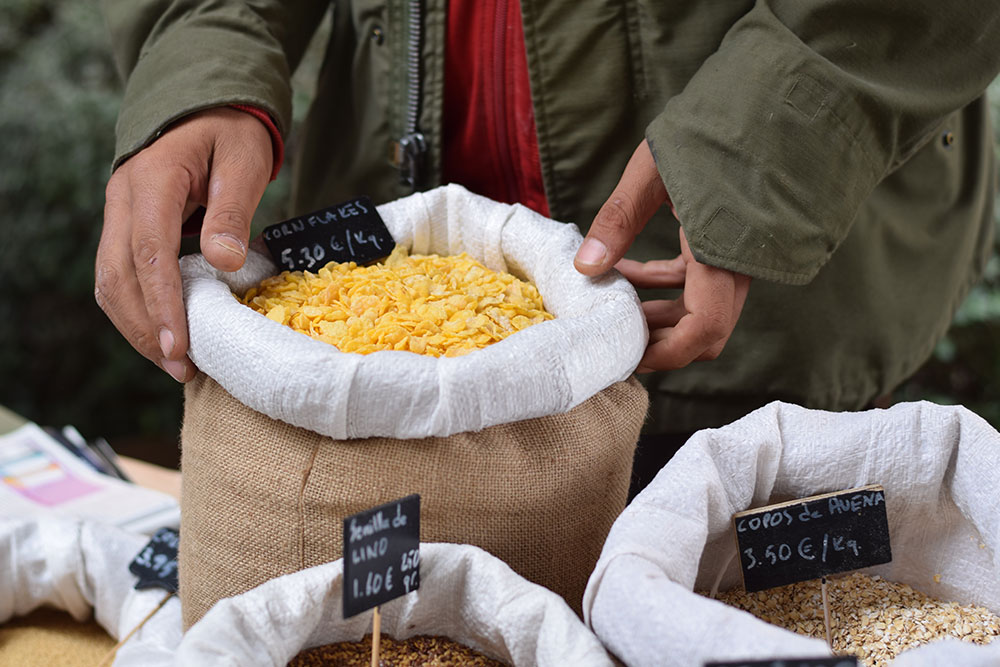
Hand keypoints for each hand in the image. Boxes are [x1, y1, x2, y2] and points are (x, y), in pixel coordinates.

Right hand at [96, 107, 272, 381]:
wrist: (206, 104)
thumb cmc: (231, 130)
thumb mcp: (243, 160)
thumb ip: (232, 209)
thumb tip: (223, 262)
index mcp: (153, 180)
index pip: (149, 253)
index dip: (162, 304)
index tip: (178, 346)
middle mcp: (124, 199)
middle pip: (118, 275)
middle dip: (145, 327)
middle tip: (180, 368)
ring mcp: (120, 213)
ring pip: (111, 281)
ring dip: (137, 326)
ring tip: (175, 363)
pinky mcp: (128, 227)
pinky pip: (121, 274)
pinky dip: (139, 309)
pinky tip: (166, 334)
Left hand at [573, 140, 750, 370]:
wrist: (764, 98)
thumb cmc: (709, 127)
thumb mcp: (654, 170)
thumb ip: (619, 220)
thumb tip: (585, 269)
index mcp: (723, 250)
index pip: (704, 329)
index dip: (666, 355)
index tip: (625, 357)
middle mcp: (738, 261)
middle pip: (705, 330)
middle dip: (659, 342)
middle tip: (611, 339)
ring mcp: (737, 254)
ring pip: (701, 309)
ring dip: (659, 317)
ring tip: (610, 307)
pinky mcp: (729, 242)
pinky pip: (699, 283)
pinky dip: (665, 288)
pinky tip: (626, 274)